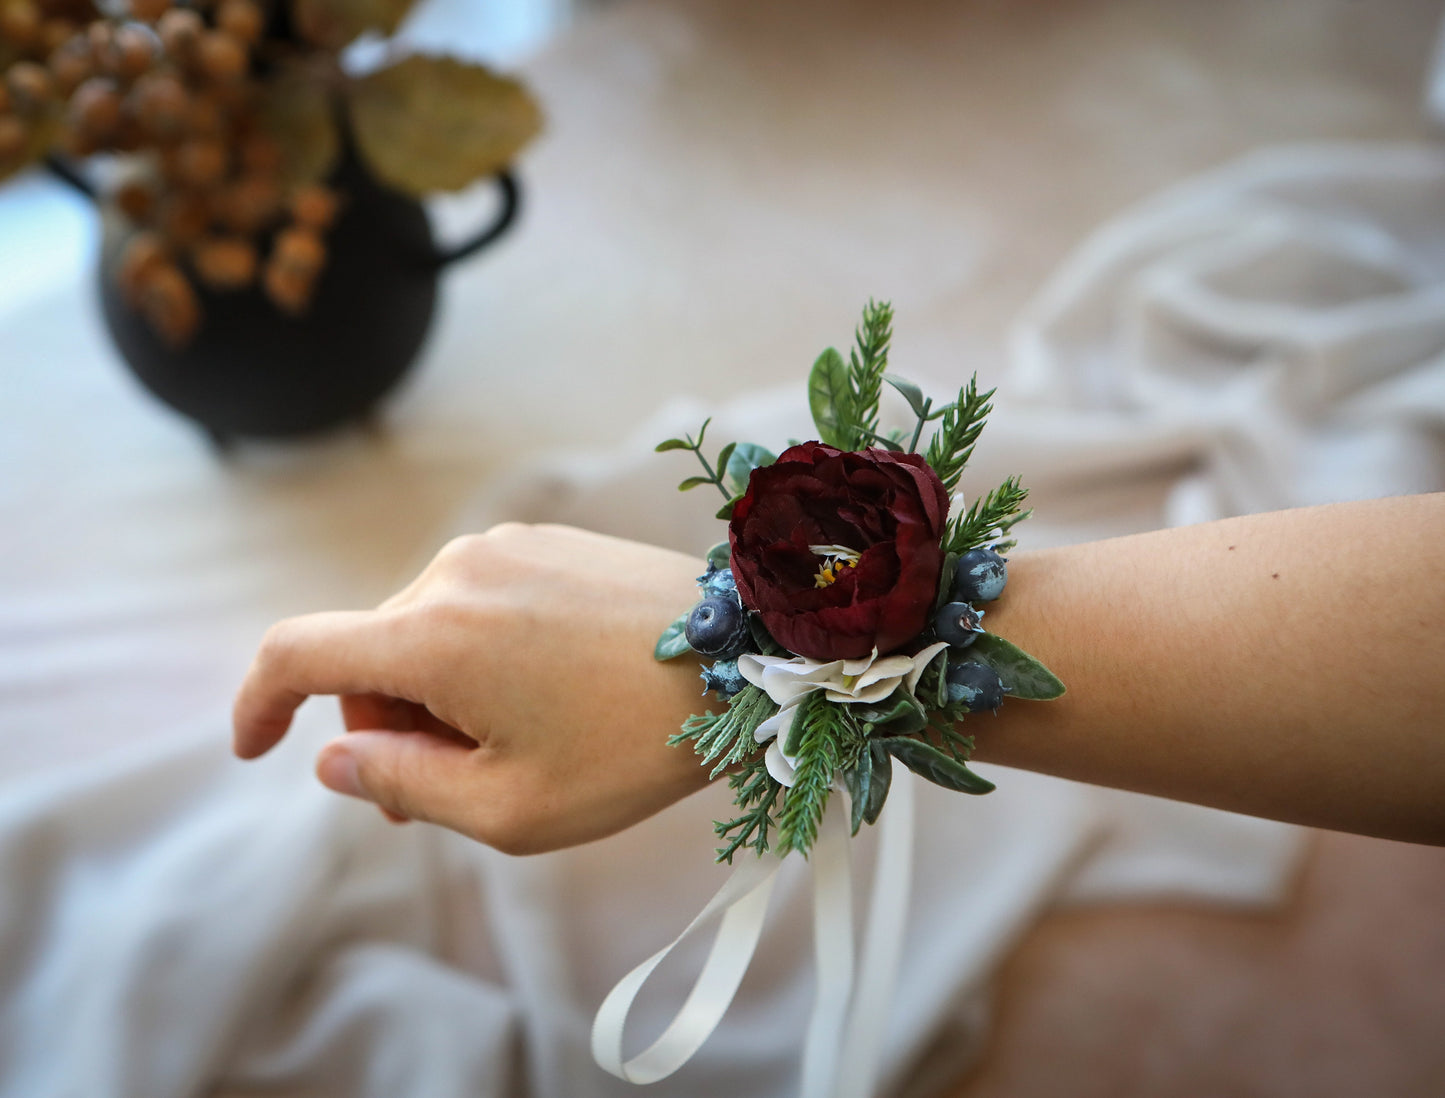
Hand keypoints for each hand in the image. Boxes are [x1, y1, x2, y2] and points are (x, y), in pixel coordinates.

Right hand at [232, 524, 712, 853]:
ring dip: (439, 693)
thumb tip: (332, 758)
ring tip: (517, 744)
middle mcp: (455, 571)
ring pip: (426, 630)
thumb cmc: (636, 744)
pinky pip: (476, 602)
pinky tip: (547, 694)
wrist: (753, 656)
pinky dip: (479, 653)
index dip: (256, 702)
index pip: (297, 653)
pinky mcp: (547, 540)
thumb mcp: (511, 807)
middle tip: (446, 790)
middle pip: (371, 655)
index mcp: (432, 637)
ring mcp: (505, 545)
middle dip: (388, 726)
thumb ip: (401, 785)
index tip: (256, 748)